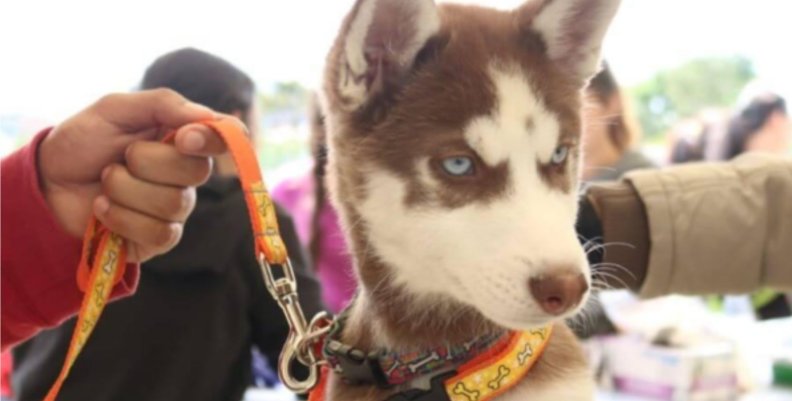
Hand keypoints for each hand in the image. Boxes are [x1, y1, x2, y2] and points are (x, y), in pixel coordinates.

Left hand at [39, 89, 229, 261]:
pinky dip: (121, 218)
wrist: (47, 183)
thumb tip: (206, 117)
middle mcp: (186, 174)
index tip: (183, 138)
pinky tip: (103, 210)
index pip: (225, 138)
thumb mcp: (115, 109)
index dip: (213, 139)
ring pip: (172, 203)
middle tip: (120, 158)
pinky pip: (159, 232)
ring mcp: (175, 208)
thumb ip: (163, 104)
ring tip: (105, 184)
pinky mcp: (160, 239)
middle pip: (196, 172)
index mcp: (182, 138)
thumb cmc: (83, 142)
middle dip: (146, 163)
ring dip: (125, 190)